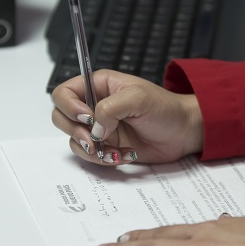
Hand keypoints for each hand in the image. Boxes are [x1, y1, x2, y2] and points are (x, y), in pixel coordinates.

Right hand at [51, 70, 202, 164]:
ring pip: (74, 140)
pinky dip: (104, 160)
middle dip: (75, 131)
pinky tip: (125, 155)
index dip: (69, 107)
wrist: (183, 133)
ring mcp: (98, 127)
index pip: (64, 93)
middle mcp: (94, 105)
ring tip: (114, 151)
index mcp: (98, 86)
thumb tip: (94, 127)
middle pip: (61, 117)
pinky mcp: (106, 146)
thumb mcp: (138, 98)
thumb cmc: (165, 108)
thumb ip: (110, 108)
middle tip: (94, 140)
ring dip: (91, 150)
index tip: (88, 118)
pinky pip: (91, 156)